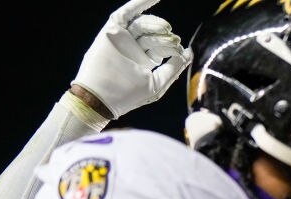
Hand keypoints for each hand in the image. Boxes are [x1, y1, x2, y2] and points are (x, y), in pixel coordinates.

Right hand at [72, 0, 191, 118]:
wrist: (101, 97)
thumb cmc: (129, 96)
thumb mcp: (158, 83)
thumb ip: (174, 67)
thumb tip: (189, 52)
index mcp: (144, 61)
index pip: (161, 47)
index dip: (172, 46)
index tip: (179, 48)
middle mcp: (132, 48)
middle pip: (152, 34)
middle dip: (164, 35)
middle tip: (174, 38)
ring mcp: (122, 39)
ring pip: (141, 24)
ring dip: (155, 24)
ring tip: (166, 28)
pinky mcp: (111, 31)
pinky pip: (125, 13)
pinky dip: (138, 3)